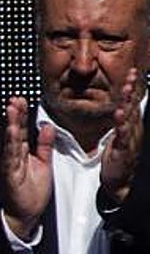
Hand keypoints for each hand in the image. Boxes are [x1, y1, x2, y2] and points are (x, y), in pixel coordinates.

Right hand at [0, 96, 53, 240]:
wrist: (26, 214)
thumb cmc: (32, 191)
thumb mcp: (44, 163)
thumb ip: (44, 145)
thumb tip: (47, 126)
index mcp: (22, 153)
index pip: (22, 130)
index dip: (22, 115)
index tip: (21, 100)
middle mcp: (14, 156)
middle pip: (15, 131)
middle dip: (15, 115)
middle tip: (15, 99)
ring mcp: (11, 164)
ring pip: (11, 141)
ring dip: (11, 124)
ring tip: (12, 109)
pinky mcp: (10, 174)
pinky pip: (11, 156)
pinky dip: (10, 144)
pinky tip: (11, 132)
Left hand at [101, 67, 143, 204]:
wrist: (121, 180)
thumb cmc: (119, 156)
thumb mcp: (121, 134)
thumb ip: (122, 119)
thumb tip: (120, 103)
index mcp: (131, 125)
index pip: (132, 103)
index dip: (132, 88)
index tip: (131, 72)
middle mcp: (133, 129)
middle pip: (132, 106)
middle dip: (132, 90)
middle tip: (131, 75)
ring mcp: (129, 139)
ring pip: (129, 118)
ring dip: (127, 103)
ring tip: (126, 90)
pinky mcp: (123, 150)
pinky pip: (122, 136)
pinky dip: (121, 125)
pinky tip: (119, 117)